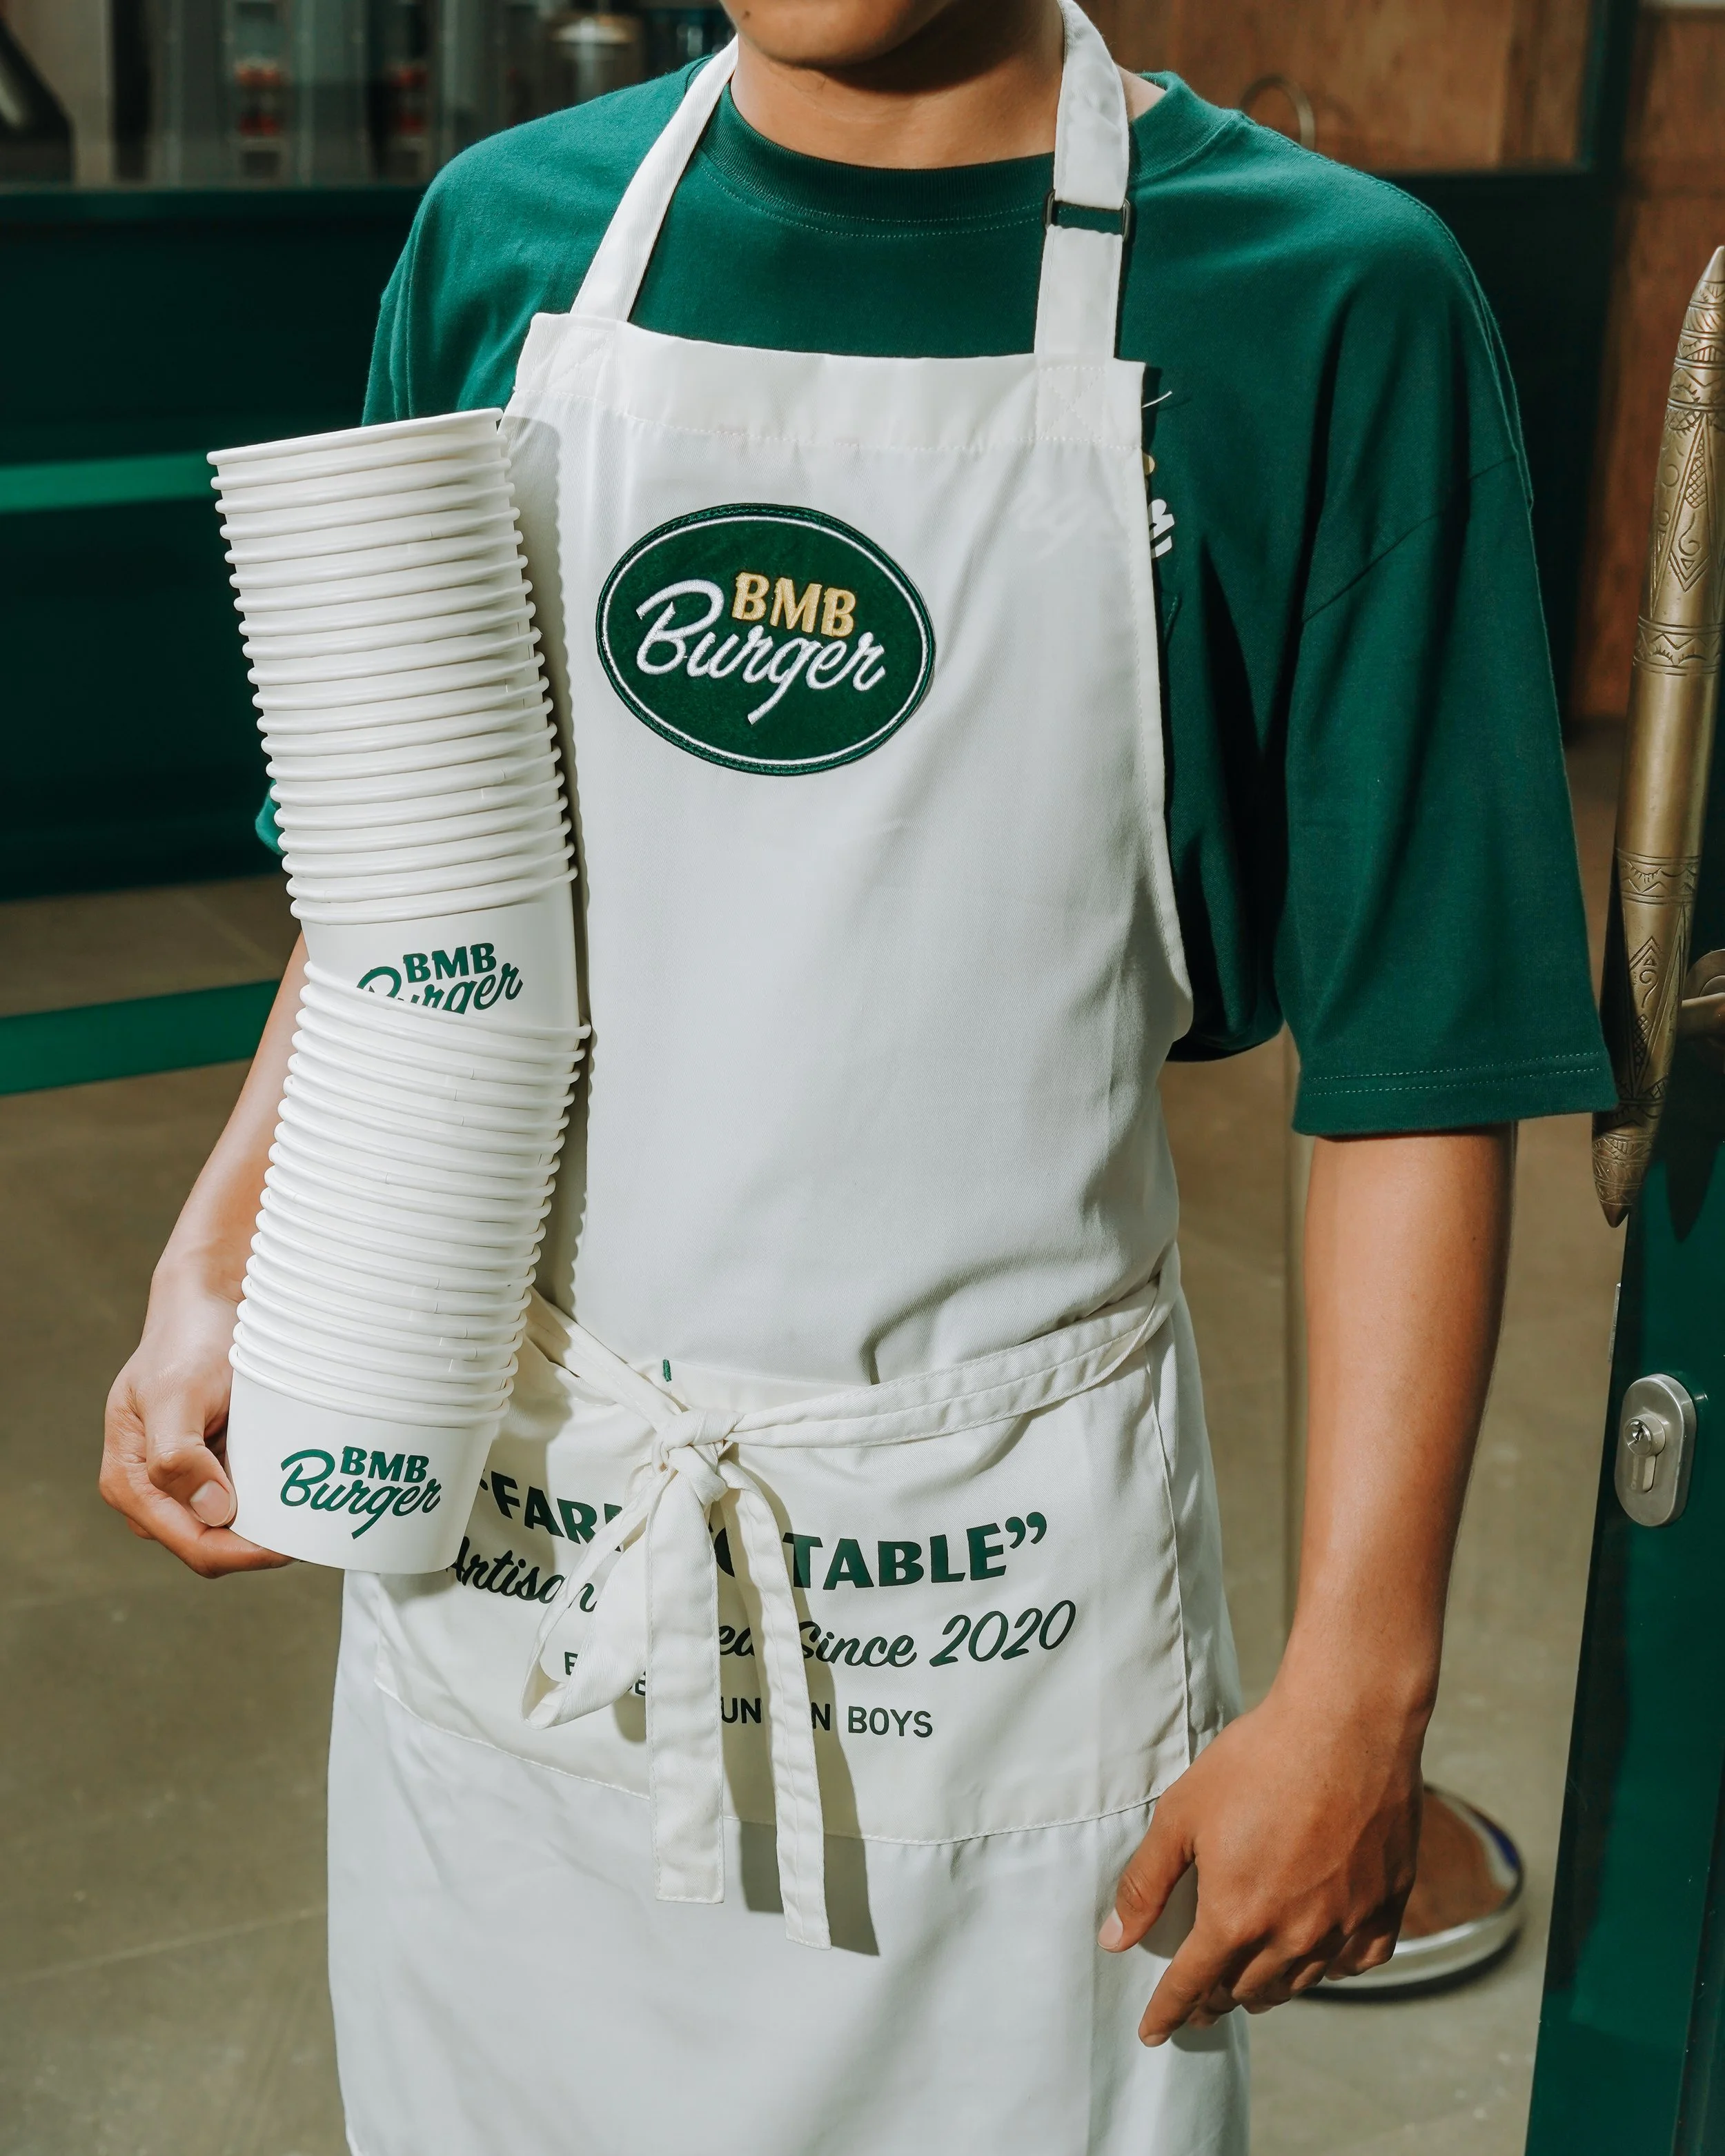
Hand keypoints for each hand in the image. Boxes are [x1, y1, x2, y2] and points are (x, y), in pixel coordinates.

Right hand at [100, 1270, 290, 1577]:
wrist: (204, 1303)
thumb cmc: (184, 1342)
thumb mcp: (176, 1393)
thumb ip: (178, 1456)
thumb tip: (211, 1512)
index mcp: (131, 1482)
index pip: (194, 1545)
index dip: (244, 1553)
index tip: (292, 1542)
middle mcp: (153, 1492)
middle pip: (213, 1546)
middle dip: (260, 1544)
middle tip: (313, 1525)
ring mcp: (184, 1482)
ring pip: (233, 1529)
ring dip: (270, 1524)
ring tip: (313, 1510)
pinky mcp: (213, 1467)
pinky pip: (245, 1501)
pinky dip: (272, 1500)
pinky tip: (301, 1487)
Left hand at [1100, 1678, 1420, 2038]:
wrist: (1346, 1725)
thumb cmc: (1258, 1761)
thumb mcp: (1182, 1814)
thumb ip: (1147, 1882)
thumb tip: (1115, 1938)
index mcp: (1236, 1917)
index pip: (1192, 1986)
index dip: (1167, 2012)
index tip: (1153, 2032)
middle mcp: (1292, 1936)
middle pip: (1245, 1991)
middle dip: (1214, 1999)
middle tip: (1198, 1998)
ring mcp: (1344, 1925)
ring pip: (1298, 1983)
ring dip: (1266, 1989)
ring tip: (1247, 1986)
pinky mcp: (1385, 1905)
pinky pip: (1356, 1961)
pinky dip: (1331, 1967)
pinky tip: (1319, 1956)